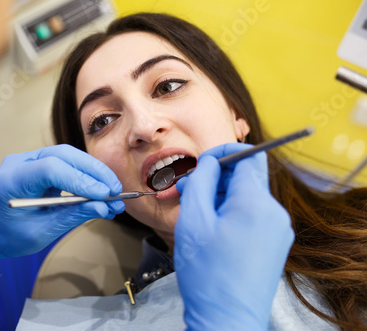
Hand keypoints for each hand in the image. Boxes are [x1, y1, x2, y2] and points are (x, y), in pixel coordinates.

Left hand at [0, 145, 124, 258]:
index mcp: (11, 181)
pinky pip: (70, 163)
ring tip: (115, 192)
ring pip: (70, 156)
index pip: (49, 169)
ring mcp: (31, 159)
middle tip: (116, 191)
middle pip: (63, 156)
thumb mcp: (42, 232)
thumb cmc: (11, 235)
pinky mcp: (42, 162)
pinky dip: (88, 175)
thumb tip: (103, 207)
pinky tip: (103, 190)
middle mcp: (20, 162)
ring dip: (95, 172)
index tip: (103, 195)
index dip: (80, 180)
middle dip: (94, 172)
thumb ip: (72, 216)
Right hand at [174, 143, 293, 330]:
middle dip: (217, 178)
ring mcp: (278, 230)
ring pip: (248, 197)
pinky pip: (254, 216)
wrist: (227, 319)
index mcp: (256, 203)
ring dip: (222, 197)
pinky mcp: (274, 244)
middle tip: (189, 190)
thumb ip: (202, 182)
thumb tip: (210, 162)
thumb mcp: (194, 220)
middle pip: (247, 177)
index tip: (204, 161)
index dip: (224, 152)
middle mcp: (274, 213)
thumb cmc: (207, 273)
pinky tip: (212, 229)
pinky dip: (232, 213)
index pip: (249, 155)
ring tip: (197, 214)